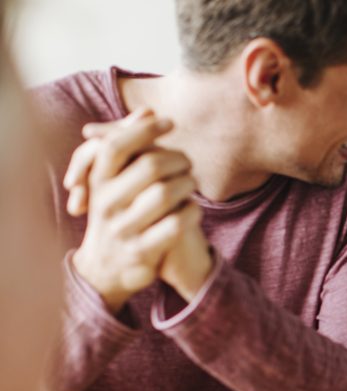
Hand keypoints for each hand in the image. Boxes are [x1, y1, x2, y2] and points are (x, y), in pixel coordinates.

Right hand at [68, 110, 201, 311]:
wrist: (106, 269)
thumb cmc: (117, 212)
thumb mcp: (113, 180)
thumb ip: (129, 144)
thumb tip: (148, 109)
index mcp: (96, 181)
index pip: (116, 145)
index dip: (144, 129)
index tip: (169, 121)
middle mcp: (105, 203)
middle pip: (150, 166)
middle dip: (177, 159)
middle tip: (187, 162)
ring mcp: (123, 229)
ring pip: (166, 194)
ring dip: (188, 183)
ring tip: (192, 183)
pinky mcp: (142, 251)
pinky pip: (176, 224)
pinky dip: (192, 211)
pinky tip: (194, 208)